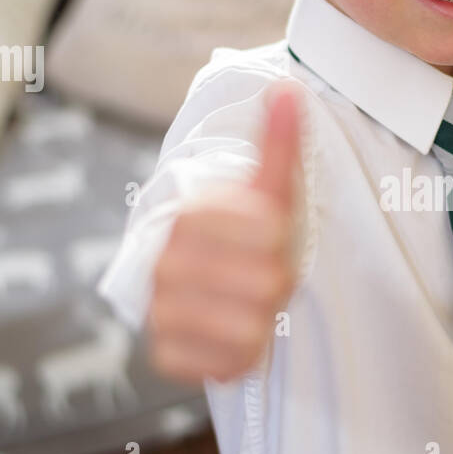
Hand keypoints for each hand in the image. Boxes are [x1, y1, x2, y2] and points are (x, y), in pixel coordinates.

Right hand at [147, 80, 303, 383]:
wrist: (207, 284)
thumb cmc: (246, 234)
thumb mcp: (267, 188)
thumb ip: (278, 143)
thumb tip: (288, 89)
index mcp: (189, 216)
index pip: (267, 227)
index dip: (282, 235)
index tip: (270, 233)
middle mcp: (167, 264)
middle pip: (267, 282)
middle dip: (278, 280)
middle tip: (264, 274)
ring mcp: (163, 311)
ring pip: (249, 326)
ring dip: (263, 318)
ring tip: (250, 303)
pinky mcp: (168, 356)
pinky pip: (225, 364)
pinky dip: (242, 354)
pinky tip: (235, 333)